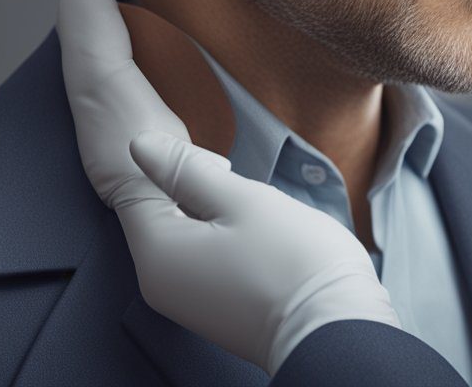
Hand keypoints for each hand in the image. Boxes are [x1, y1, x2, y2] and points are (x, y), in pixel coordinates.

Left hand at [57, 0, 398, 374]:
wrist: (333, 334)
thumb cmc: (302, 278)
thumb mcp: (251, 215)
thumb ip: (192, 173)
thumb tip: (144, 139)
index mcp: (156, 229)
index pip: (109, 115)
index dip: (96, 40)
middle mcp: (151, 240)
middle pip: (102, 130)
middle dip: (93, 54)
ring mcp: (171, 249)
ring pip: (122, 149)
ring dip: (111, 87)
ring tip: (107, 30)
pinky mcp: (195, 250)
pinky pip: (150, 174)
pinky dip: (140, 125)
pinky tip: (147, 105)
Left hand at [124, 130, 399, 375]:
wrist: (336, 327)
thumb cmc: (292, 260)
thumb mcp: (240, 198)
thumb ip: (186, 169)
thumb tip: (140, 145)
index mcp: (157, 252)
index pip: (136, 188)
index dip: (177, 165)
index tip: (220, 167)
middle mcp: (160, 283)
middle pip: (161, 213)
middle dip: (197, 191)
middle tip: (245, 193)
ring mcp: (187, 302)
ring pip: (187, 235)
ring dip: (217, 215)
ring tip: (261, 220)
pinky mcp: (213, 310)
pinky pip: (205, 261)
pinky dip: (228, 241)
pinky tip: (263, 242)